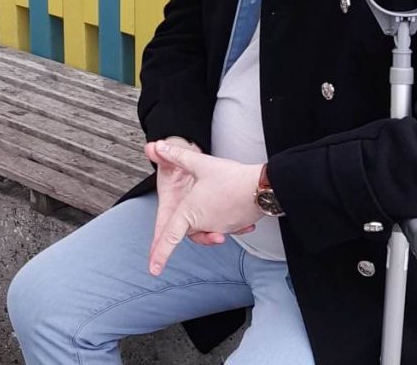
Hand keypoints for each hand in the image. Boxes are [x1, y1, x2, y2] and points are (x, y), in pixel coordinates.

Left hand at [145, 142, 264, 275]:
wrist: (263, 186)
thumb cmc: (231, 177)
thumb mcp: (200, 164)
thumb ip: (178, 156)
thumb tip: (158, 146)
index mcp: (191, 213)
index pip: (170, 237)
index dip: (159, 253)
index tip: (153, 270)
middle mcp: (205, 224)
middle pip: (190, 229)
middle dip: (188, 222)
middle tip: (192, 211)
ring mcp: (221, 227)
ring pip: (208, 225)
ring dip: (209, 217)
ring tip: (217, 196)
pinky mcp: (235, 225)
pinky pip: (224, 223)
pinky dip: (225, 216)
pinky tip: (231, 204)